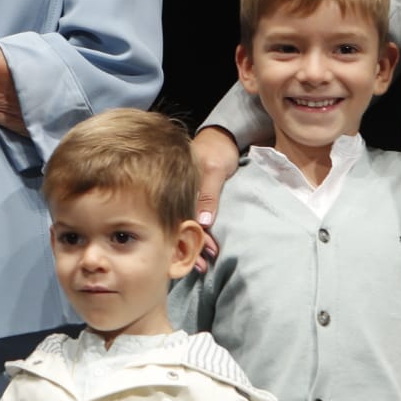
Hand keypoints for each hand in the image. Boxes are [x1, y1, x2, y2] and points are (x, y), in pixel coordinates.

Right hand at [189, 128, 241, 269]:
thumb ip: (209, 194)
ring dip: (193, 243)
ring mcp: (184, 194)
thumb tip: (203, 223)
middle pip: (182, 223)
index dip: (194, 236)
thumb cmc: (218, 148)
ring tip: (202, 263)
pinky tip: (200, 246)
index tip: (207, 252)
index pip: (184, 216)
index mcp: (179, 185)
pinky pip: (192, 216)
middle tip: (202, 266)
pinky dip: (197, 232)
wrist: (223, 134)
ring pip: (187, 223)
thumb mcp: (215, 169)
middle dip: (191, 246)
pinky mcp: (193, 196)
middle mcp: (178, 191)